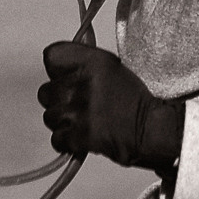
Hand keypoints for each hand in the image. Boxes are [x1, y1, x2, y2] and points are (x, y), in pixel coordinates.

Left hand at [39, 41, 183, 170]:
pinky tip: (82, 136)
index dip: (56, 69)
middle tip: (78, 104)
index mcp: (92, 61)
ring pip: (49, 117)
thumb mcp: (114, 68)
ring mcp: (78, 110)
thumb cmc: (137, 101)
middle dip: (58, 99)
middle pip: (45, 91)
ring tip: (83, 121)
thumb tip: (66, 67)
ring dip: (62, 122)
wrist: (152, 130)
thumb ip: (86, 64)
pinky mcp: (78, 135)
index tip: (64, 75)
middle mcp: (82, 83)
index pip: (51, 57)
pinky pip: (57, 139)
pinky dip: (67, 141)